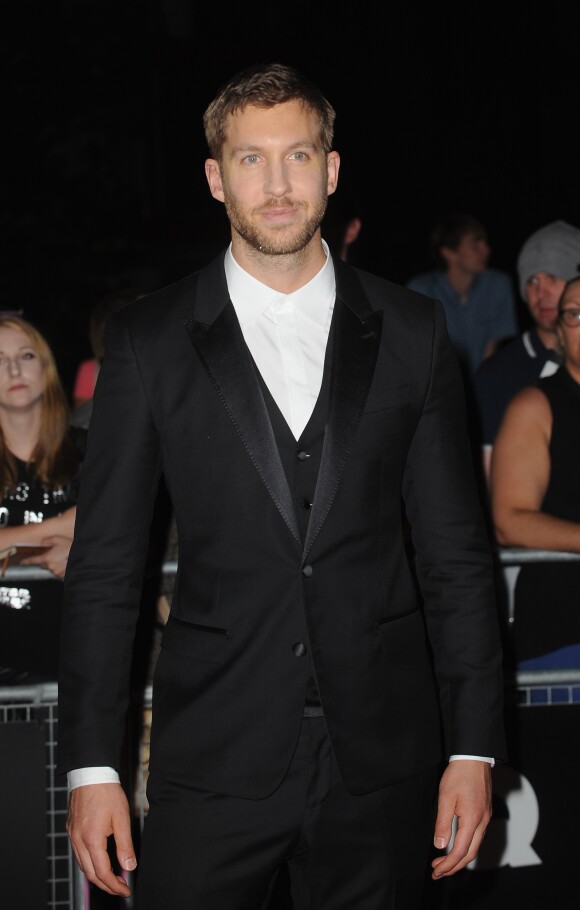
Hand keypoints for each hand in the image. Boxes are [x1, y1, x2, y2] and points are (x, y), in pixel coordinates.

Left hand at [20, 535, 71, 577]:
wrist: (81, 554)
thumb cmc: (70, 546)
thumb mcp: (57, 539)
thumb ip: (47, 540)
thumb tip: (42, 542)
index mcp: (47, 558)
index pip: (33, 560)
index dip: (26, 561)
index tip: (22, 562)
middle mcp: (50, 566)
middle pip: (43, 565)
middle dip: (46, 560)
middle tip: (53, 555)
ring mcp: (57, 571)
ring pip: (51, 568)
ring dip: (53, 564)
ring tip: (61, 558)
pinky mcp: (63, 575)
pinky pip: (58, 572)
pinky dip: (59, 568)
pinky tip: (64, 563)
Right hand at [67, 783, 136, 896]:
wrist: (91, 774)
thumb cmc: (107, 793)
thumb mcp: (121, 818)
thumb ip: (125, 845)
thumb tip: (129, 866)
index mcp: (92, 839)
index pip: (103, 872)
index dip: (115, 885)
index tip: (126, 890)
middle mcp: (78, 840)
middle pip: (90, 874)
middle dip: (106, 885)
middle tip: (120, 888)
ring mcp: (73, 835)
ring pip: (82, 865)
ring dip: (97, 876)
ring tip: (112, 879)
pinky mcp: (71, 829)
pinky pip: (79, 854)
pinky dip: (89, 863)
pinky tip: (99, 862)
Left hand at [431, 760, 491, 878]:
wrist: (474, 758)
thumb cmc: (459, 774)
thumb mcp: (445, 798)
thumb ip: (443, 823)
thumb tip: (440, 845)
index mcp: (472, 820)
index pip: (460, 851)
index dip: (447, 864)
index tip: (436, 871)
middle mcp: (482, 822)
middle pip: (470, 854)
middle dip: (454, 867)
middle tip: (438, 872)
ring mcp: (485, 818)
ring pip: (475, 846)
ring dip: (460, 858)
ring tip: (444, 862)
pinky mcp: (485, 812)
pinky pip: (477, 837)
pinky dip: (466, 846)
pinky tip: (456, 845)